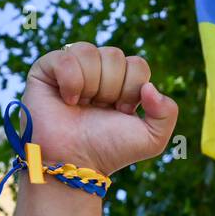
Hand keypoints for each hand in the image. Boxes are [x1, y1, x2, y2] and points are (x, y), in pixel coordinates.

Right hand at [18, 42, 178, 176]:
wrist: (75, 163)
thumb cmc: (109, 151)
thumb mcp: (152, 139)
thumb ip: (168, 112)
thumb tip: (150, 87)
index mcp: (122, 83)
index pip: (138, 65)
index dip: (132, 90)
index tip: (121, 112)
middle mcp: (97, 72)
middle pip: (115, 55)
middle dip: (112, 88)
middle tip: (99, 110)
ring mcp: (71, 69)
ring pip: (90, 52)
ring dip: (91, 85)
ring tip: (82, 105)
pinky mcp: (46, 70)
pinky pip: (66, 57)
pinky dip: (71, 81)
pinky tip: (68, 100)